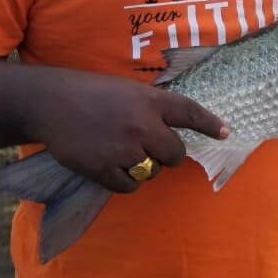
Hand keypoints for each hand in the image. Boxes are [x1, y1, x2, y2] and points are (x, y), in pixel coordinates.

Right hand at [26, 68, 228, 192]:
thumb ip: (150, 108)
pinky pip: (129, 187)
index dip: (209, 124)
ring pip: (152, 172)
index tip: (226, 133)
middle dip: (167, 155)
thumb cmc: (91, 92)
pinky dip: (123, 181)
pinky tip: (109, 165)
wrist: (52, 103)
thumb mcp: (127, 90)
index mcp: (150, 100)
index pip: (189, 112)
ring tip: (121, 151)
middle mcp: (142, 124)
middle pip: (175, 154)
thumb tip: (171, 130)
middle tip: (150, 148)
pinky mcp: (104, 169)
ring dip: (143, 168)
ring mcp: (124, 148)